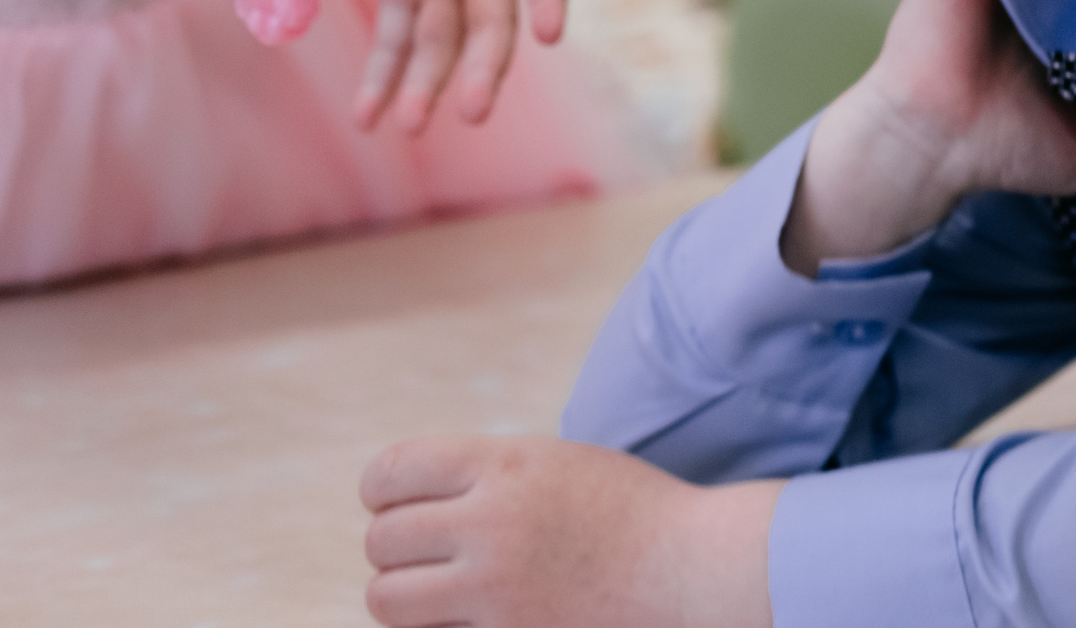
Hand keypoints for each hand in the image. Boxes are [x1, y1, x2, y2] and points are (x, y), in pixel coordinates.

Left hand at [361, 435, 778, 627]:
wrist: (694, 567)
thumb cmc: (633, 512)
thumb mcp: (559, 464)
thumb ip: (490, 475)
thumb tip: (414, 500)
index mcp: (504, 465)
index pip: (392, 471)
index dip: (381, 490)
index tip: (392, 503)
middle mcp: (491, 522)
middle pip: (382, 539)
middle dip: (395, 548)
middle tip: (425, 555)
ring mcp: (496, 588)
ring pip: (386, 598)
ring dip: (402, 596)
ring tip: (435, 594)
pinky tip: (467, 617)